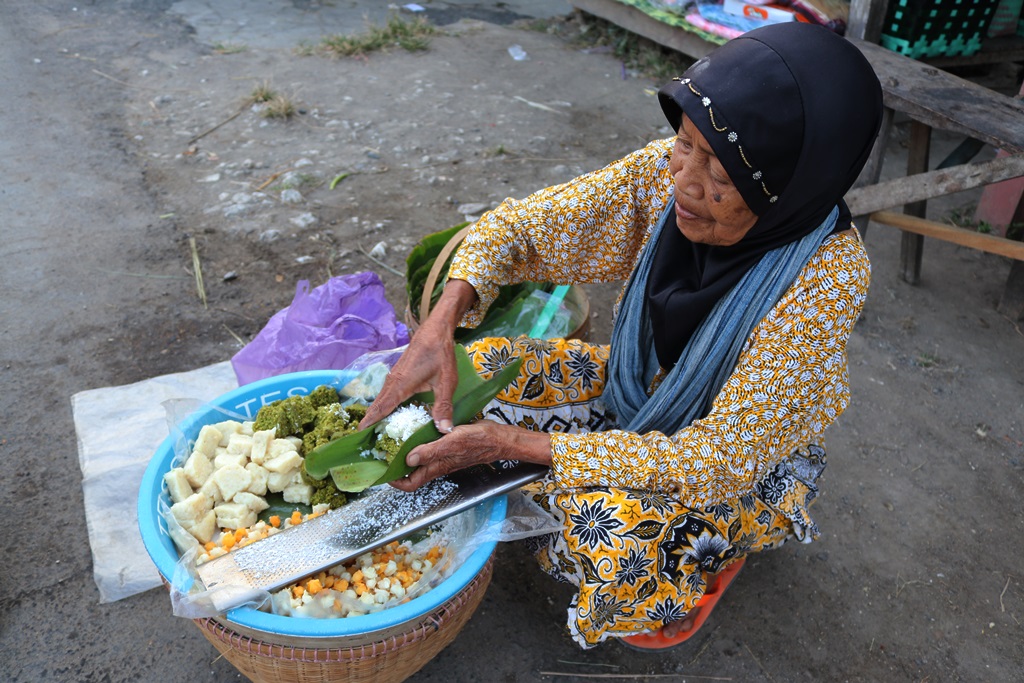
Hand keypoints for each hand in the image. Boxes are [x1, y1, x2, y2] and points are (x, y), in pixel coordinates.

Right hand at [359, 280, 477, 432]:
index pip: (380, 409)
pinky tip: (388, 415)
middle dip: (370, 424)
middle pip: (377, 406)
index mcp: (400, 386)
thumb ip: (443, 406)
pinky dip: (383, 406)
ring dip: (376, 415)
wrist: (436, 330)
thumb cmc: (440, 354)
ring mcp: (394, 377)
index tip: (359, 437)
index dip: (370, 424)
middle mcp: (392, 382)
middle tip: (366, 443)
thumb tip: (444, 430)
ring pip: (381, 400)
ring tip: (374, 434)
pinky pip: (386, 394)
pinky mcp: (398, 374)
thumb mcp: (446, 382)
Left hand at [390, 421, 551, 490]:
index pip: (411, 484)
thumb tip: (408, 459)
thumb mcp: (453, 441)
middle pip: (412, 473)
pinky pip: (428, 450)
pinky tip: (415, 432)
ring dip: (405, 455)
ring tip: (393, 442)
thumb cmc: (480, 440)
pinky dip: (418, 444)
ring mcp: (444, 457)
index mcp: (437, 466)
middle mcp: (438, 465)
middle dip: (395, 467)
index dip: (395, 482)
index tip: (382, 472)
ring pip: (419, 461)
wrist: (501, 439)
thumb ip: (431, 451)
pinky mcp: (449, 448)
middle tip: (382, 453)